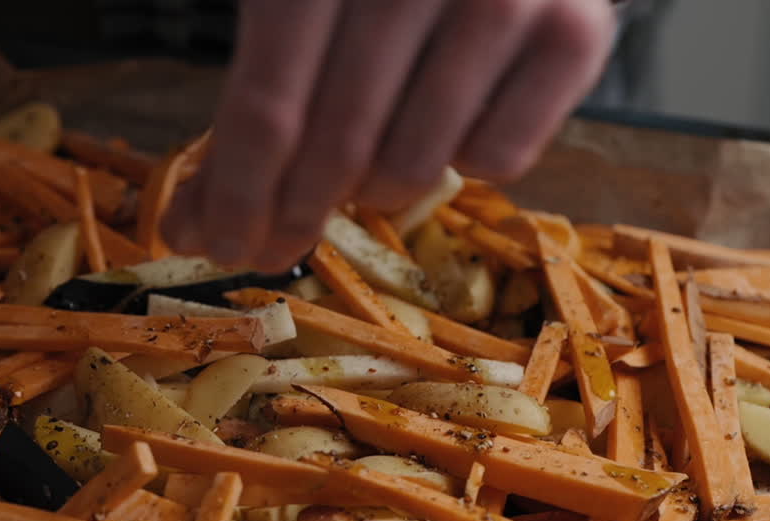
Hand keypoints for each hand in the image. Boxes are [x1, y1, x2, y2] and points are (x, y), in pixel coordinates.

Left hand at [164, 0, 615, 271]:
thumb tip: (196, 223)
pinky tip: (445, 121)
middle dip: (290, 215)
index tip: (209, 243)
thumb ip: (256, 94)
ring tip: (363, 162)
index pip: (268, 107)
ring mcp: (505, 0)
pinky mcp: (573, 33)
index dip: (236, 194)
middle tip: (266, 247)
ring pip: (412, 166)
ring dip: (371, 190)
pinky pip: (497, 159)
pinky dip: (459, 162)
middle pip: (336, 148)